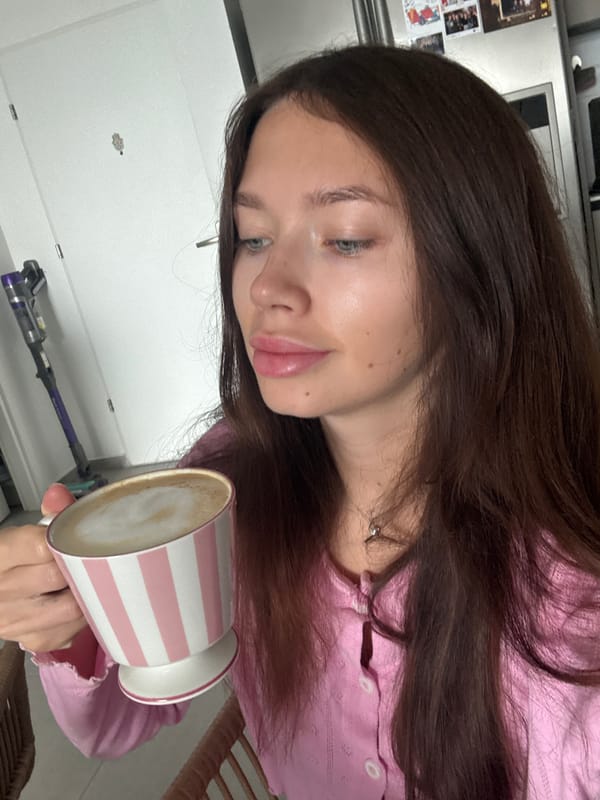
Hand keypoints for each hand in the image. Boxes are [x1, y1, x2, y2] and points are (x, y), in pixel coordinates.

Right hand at [0, 484, 87, 651]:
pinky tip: (87, 599)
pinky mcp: (34, 639)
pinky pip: (72, 628)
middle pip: (58, 577)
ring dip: (88, 591)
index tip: (83, 536)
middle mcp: (3, 591)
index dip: (67, 541)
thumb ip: (49, 514)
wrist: (0, 596)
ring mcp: (17, 620)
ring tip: (97, 577)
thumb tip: (60, 493)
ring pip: (70, 607)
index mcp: (0, 556)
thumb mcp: (26, 534)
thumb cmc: (16, 562)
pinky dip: (85, 613)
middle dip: (82, 565)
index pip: (39, 547)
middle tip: (100, 555)